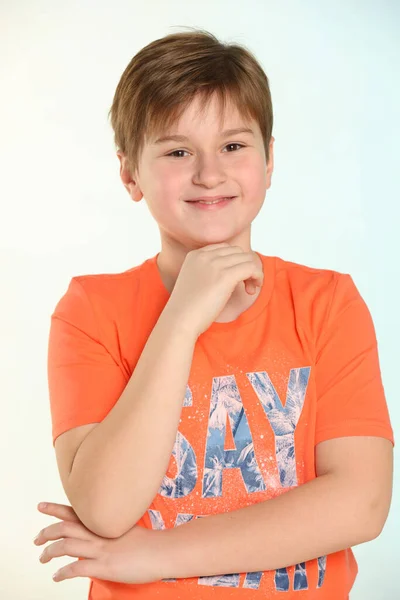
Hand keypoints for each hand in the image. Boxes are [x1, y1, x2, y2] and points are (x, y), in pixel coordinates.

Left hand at [33, 502, 163, 583]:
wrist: (162, 550)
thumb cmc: (147, 541)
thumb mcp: (126, 527)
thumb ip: (109, 529)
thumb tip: (97, 535)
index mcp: (104, 522)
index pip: (74, 512)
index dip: (55, 509)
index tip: (41, 506)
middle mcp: (99, 533)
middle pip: (64, 527)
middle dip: (46, 532)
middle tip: (36, 539)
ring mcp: (100, 549)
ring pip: (65, 546)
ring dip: (49, 552)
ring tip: (42, 558)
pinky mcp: (104, 566)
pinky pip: (76, 568)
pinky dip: (62, 573)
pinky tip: (57, 576)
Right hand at [165, 243, 263, 336]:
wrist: (180, 320)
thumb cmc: (187, 309)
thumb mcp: (195, 283)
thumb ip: (208, 273)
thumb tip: (232, 274)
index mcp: (195, 255)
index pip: (225, 248)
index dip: (235, 262)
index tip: (236, 279)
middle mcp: (205, 255)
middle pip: (238, 252)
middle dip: (245, 266)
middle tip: (246, 286)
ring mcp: (215, 264)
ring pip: (247, 258)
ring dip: (253, 273)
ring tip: (249, 289)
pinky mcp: (225, 276)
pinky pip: (251, 267)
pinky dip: (257, 276)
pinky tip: (252, 289)